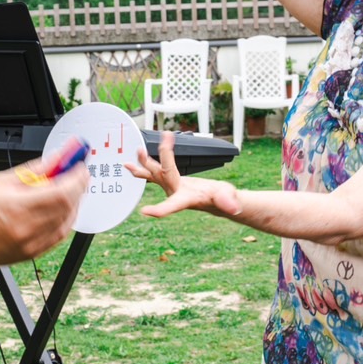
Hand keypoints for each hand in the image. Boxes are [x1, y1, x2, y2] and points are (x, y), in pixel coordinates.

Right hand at [0, 161, 87, 269]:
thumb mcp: (2, 181)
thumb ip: (34, 170)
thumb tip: (58, 159)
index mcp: (18, 207)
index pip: (62, 192)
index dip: (76, 178)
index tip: (79, 166)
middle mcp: (27, 228)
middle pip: (68, 205)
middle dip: (78, 187)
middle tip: (77, 174)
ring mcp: (32, 244)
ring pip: (68, 221)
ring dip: (74, 202)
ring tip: (66, 189)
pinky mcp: (34, 253)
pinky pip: (60, 234)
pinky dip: (66, 219)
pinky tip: (61, 208)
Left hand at [125, 132, 241, 218]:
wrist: (218, 199)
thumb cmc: (223, 199)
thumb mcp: (227, 198)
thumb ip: (228, 201)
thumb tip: (235, 207)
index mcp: (187, 198)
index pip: (173, 204)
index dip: (159, 210)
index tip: (145, 212)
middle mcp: (175, 193)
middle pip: (161, 176)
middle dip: (151, 164)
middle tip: (141, 152)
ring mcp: (171, 187)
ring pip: (153, 175)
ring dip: (141, 166)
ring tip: (127, 162)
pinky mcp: (170, 180)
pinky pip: (154, 172)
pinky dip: (145, 165)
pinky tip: (133, 162)